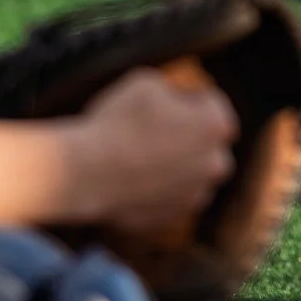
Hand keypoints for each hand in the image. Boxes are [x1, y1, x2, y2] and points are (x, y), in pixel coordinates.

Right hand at [69, 68, 237, 234]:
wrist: (85, 173)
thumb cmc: (117, 121)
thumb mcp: (148, 81)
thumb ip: (175, 90)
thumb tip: (179, 100)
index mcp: (215, 125)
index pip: (212, 104)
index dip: (188, 98)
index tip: (165, 100)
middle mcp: (215, 164)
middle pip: (209, 144)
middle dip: (191, 135)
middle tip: (156, 128)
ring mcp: (195, 196)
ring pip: (192, 175)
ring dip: (177, 165)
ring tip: (140, 155)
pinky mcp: (173, 219)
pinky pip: (173, 199)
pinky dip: (160, 190)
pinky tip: (133, 178)